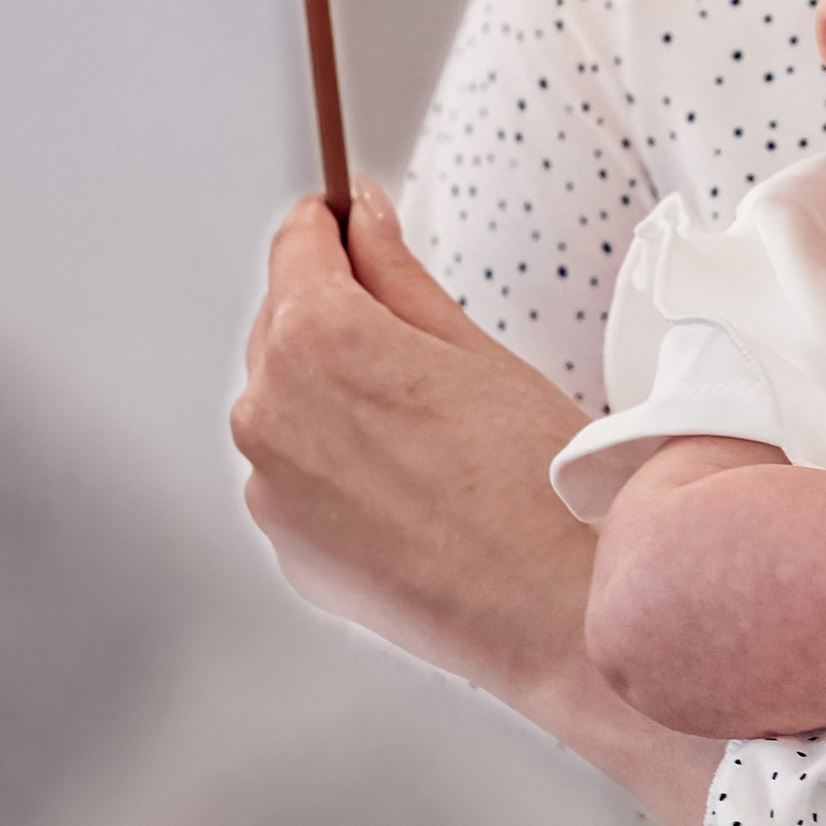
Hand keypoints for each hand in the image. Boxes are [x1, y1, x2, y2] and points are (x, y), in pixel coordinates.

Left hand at [232, 183, 595, 702]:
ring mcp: (270, 486)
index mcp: (317, 341)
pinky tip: (408, 480)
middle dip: (335, 313)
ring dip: (330, 393)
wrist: (555, 606)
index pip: (296, 246)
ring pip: (285, 403)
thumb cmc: (536, 483)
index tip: (350, 223)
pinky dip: (334, 464)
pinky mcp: (285, 546)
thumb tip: (363, 220)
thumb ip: (397, 273)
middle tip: (417, 342)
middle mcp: (270, 411)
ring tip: (424, 426)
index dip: (332, 227)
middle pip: (282, 324)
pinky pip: (296, 474)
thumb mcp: (473, 348)